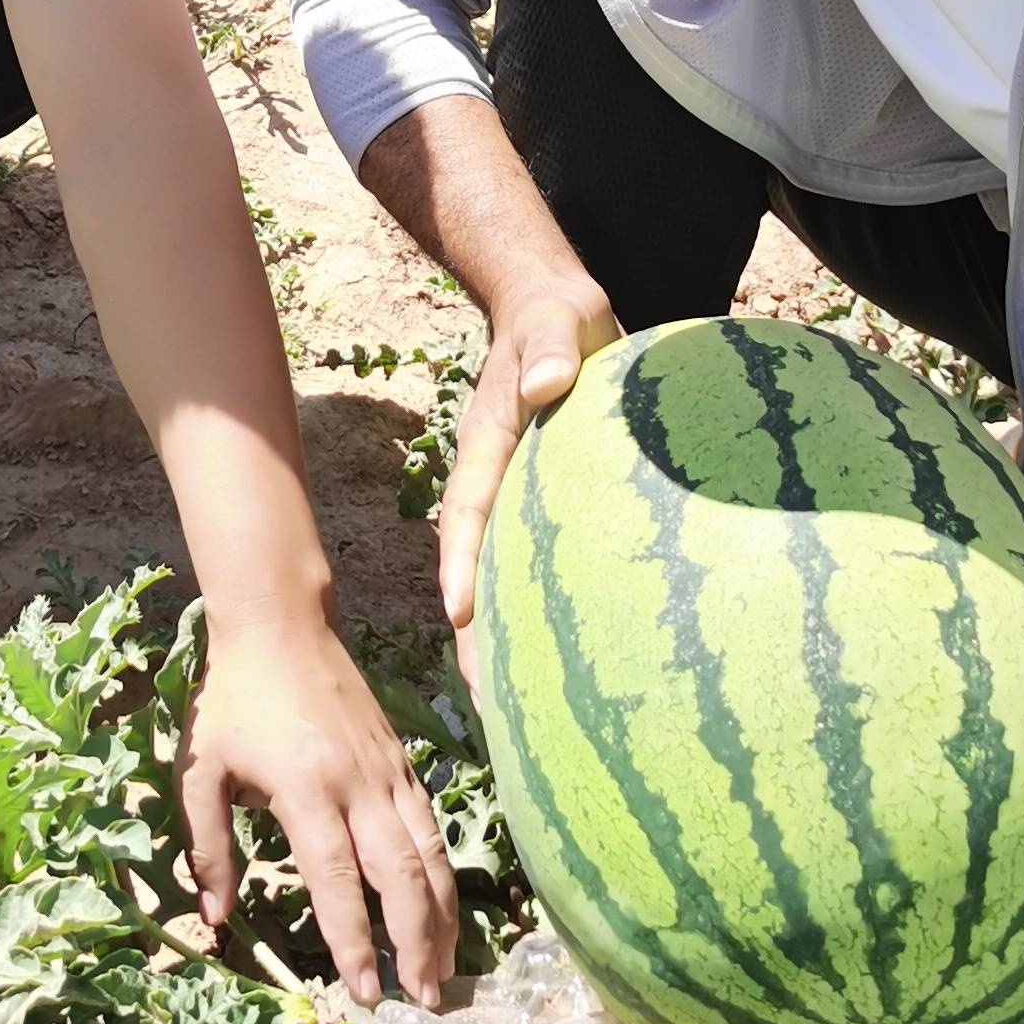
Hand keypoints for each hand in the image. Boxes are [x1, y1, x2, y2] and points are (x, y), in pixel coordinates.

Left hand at [180, 620, 459, 1008]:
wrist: (280, 625)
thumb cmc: (233, 700)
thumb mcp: (198, 771)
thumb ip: (206, 847)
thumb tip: (214, 919)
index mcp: (304, 789)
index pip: (336, 878)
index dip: (353, 939)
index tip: (365, 992)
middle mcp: (357, 784)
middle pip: (400, 874)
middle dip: (416, 942)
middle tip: (423, 999)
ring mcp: (387, 771)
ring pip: (428, 853)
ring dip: (441, 916)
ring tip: (445, 970)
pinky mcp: (402, 761)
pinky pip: (431, 825)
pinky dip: (442, 872)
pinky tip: (443, 908)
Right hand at [440, 274, 618, 693]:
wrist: (556, 313)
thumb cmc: (556, 317)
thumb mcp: (556, 321)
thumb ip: (551, 347)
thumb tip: (547, 383)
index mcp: (491, 441)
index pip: (470, 506)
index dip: (462, 560)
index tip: (458, 612)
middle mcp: (496, 479)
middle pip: (476, 563)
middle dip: (474, 631)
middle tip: (485, 699)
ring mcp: (518, 496)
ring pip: (502, 575)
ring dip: (502, 636)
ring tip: (515, 710)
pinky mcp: (548, 506)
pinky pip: (536, 566)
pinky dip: (541, 612)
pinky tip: (564, 661)